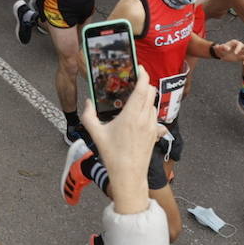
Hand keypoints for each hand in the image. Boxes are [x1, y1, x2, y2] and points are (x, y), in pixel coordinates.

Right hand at [79, 68, 164, 212]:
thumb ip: (88, 115)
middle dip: (145, 83)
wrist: (129, 176)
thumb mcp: (96, 134)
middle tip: (134, 82)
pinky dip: (149, 111)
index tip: (139, 68)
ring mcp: (152, 126)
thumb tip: (88, 102)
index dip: (143, 74)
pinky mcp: (155, 134)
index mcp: (131, 115)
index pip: (143, 87)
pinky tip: (140, 116)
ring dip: (147, 97)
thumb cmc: (112, 156)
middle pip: (151, 92)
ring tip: (135, 99)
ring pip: (154, 103)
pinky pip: (155, 116)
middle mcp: (144, 118)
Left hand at [212, 39, 243, 63]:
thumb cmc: (220, 50)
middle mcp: (239, 46)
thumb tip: (225, 48)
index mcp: (234, 43)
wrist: (222, 54)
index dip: (238, 48)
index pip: (239, 44)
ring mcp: (241, 51)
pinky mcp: (242, 56)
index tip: (235, 53)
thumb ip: (221, 47)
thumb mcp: (219, 48)